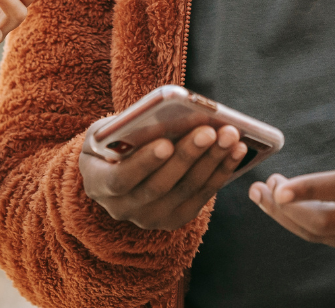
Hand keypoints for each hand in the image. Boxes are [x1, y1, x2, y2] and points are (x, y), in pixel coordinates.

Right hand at [80, 119, 247, 229]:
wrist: (114, 168)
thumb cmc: (110, 140)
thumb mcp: (104, 129)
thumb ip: (122, 126)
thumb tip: (159, 116)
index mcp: (97, 184)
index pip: (121, 179)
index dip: (144, 163)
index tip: (166, 143)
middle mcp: (122, 208)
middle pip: (160, 186)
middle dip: (188, 156)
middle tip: (210, 130)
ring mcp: (149, 218)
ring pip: (185, 191)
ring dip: (212, 162)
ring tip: (230, 136)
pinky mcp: (174, 218)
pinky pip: (202, 196)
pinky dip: (221, 172)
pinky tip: (236, 150)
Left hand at [248, 105, 334, 252]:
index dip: (310, 189)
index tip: (278, 188)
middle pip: (326, 221)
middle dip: (286, 207)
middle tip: (260, 185)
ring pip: (321, 235)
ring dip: (285, 216)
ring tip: (262, 191)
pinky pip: (325, 239)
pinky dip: (297, 223)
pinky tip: (280, 204)